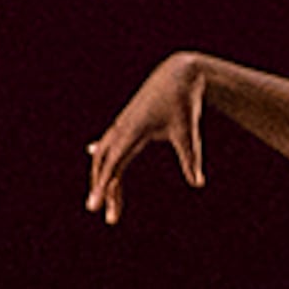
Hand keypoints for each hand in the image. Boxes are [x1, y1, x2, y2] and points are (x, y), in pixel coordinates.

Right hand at [83, 54, 206, 223]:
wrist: (180, 72)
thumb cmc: (185, 101)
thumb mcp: (187, 131)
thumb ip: (190, 159)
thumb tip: (198, 183)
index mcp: (133, 130)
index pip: (113, 165)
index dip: (102, 187)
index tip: (95, 206)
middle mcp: (122, 127)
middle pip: (104, 164)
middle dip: (102, 189)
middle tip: (108, 215)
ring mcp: (122, 123)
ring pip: (103, 153)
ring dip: (101, 175)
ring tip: (102, 198)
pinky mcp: (127, 121)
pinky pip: (108, 141)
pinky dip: (102, 154)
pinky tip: (90, 152)